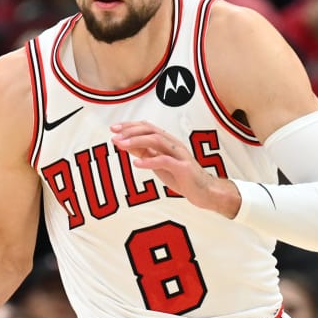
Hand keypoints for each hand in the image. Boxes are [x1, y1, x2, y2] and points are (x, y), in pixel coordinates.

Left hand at [111, 121, 235, 216]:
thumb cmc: (182, 177)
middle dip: (130, 131)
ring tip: (121, 146)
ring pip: (157, 140)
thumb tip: (125, 144)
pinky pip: (165, 161)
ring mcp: (179, 155)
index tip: (113, 128)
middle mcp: (174, 144)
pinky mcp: (183, 167)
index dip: (130, 126)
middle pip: (150, 130)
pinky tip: (136, 164)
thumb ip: (145, 153)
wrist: (204, 192)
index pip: (147, 127)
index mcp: (168, 141)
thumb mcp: (159, 164)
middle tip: (114, 136)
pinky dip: (149, 161)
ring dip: (136, 141)